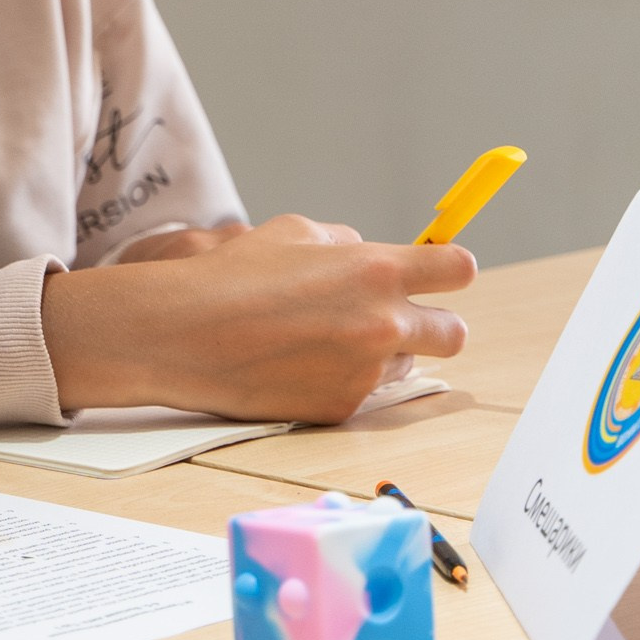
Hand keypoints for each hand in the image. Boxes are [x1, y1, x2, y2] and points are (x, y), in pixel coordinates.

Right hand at [45, 213, 472, 423]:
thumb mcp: (290, 232)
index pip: (459, 269)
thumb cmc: (229, 275)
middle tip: (396, 320)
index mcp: (377, 270)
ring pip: (405, 366)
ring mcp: (366, 371)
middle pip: (453, 333)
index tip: (438, 274)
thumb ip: (344, 244)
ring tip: (322, 341)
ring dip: (381, 354)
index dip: (449, 270)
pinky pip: (361, 393)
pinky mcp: (342, 407)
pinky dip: (339, 379)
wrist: (181, 333)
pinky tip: (295, 365)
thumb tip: (366, 254)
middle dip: (432, 325)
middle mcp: (383, 323)